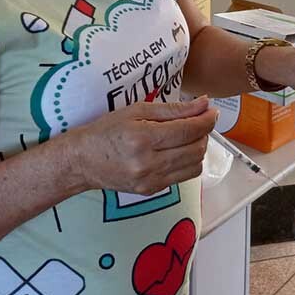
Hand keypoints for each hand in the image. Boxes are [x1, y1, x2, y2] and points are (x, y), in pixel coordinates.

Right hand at [71, 97, 217, 195]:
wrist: (83, 161)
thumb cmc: (107, 130)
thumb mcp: (136, 110)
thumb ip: (173, 109)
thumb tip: (203, 103)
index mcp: (143, 138)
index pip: (188, 130)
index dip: (206, 119)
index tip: (211, 110)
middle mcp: (148, 163)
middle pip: (196, 149)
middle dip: (205, 133)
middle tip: (201, 120)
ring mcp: (151, 181)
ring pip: (194, 166)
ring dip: (199, 148)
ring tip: (189, 135)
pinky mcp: (152, 190)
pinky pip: (183, 177)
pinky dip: (188, 162)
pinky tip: (178, 150)